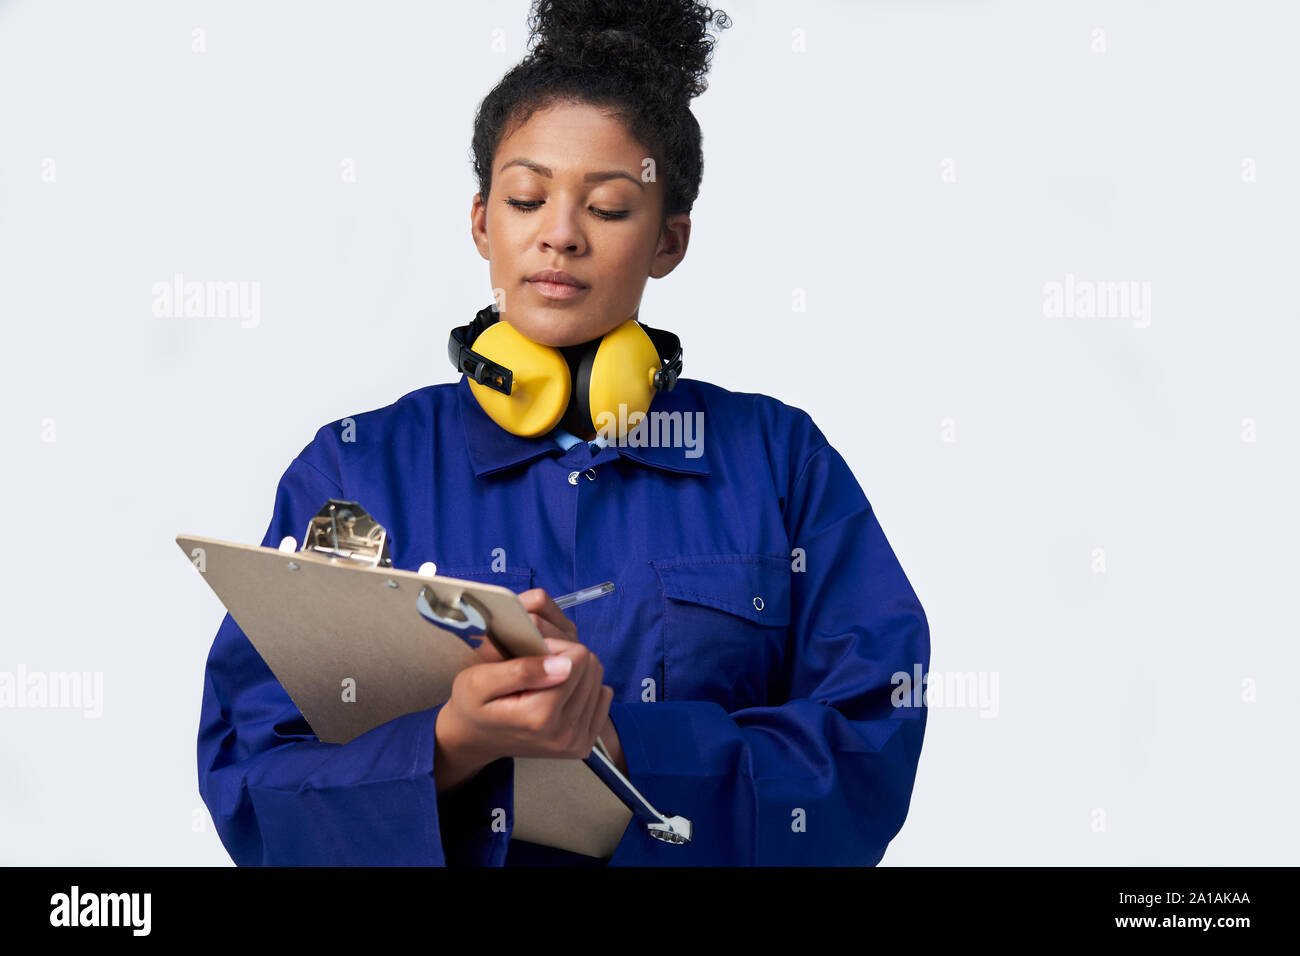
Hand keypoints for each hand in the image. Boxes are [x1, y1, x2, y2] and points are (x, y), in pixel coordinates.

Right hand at [438, 589, 613, 764]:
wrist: (475, 738)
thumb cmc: (473, 705)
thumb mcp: (479, 680)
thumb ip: (521, 670)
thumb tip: (564, 665)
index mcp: (540, 716)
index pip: (578, 658)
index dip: (556, 646)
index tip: (535, 652)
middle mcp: (563, 733)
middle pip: (591, 668)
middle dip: (567, 658)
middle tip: (540, 666)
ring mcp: (576, 742)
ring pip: (599, 680)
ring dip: (576, 672)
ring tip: (547, 679)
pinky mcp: (583, 745)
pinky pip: (603, 699)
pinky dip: (585, 689)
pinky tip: (561, 693)